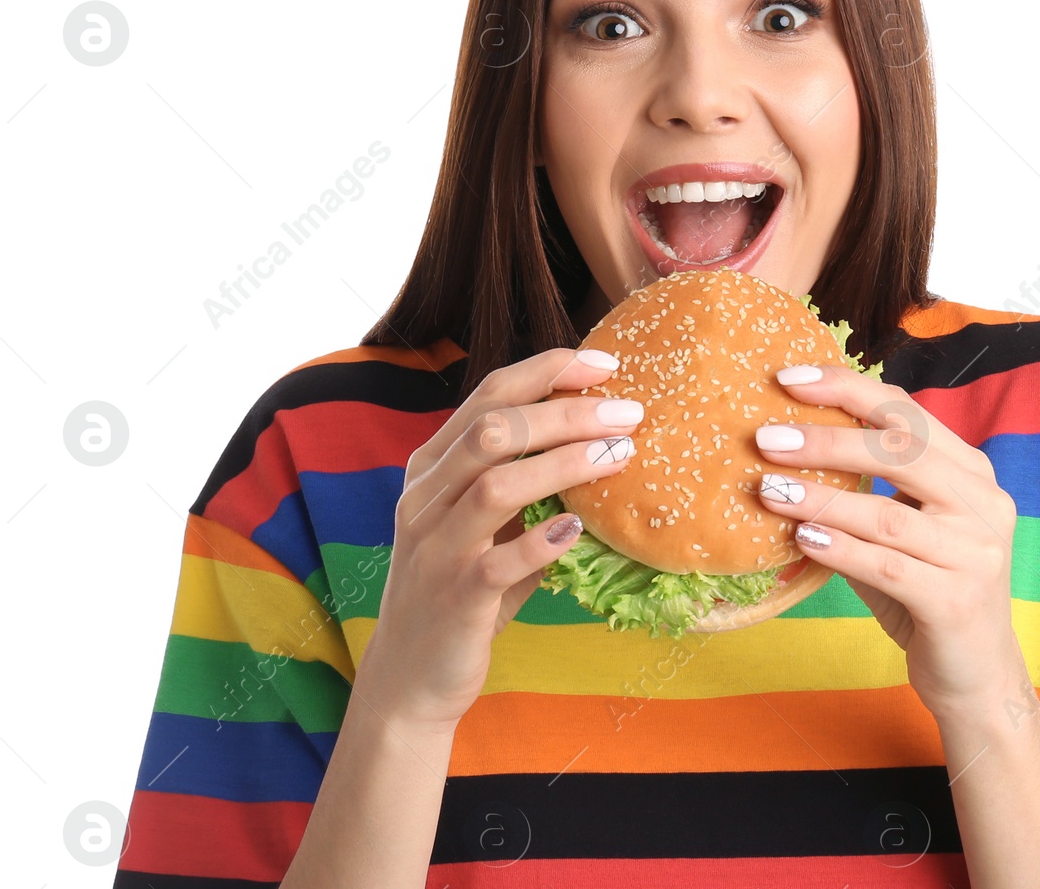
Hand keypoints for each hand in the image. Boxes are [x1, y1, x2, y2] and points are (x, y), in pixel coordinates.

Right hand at [352, 347, 643, 733]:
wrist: (411, 675)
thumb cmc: (464, 586)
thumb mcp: (485, 523)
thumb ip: (525, 480)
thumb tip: (604, 436)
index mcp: (433, 466)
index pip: (489, 394)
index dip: (548, 370)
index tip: (605, 365)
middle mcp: (426, 498)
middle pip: (495, 430)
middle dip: (567, 413)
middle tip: (628, 413)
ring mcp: (436, 547)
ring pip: (496, 486)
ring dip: (564, 465)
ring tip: (619, 456)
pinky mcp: (454, 597)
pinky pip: (499, 561)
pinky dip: (543, 540)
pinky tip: (579, 528)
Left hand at [757, 362, 1026, 721]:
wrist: (977, 678)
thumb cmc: (924, 594)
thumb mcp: (897, 533)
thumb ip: (861, 493)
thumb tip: (782, 453)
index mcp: (970, 473)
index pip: (906, 413)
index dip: (847, 389)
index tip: (788, 378)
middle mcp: (983, 503)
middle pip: (900, 452)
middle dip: (827, 440)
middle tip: (765, 438)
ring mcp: (976, 552)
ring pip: (887, 513)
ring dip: (821, 499)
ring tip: (769, 490)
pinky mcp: (958, 600)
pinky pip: (888, 565)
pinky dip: (840, 549)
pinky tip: (801, 538)